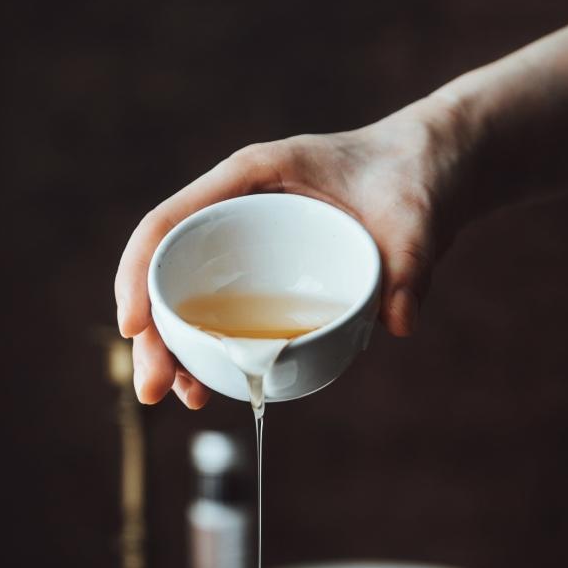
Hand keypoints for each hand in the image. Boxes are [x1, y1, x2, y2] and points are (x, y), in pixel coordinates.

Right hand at [114, 94, 473, 406]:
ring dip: (175, 349)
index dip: (139, 272)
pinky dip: (209, 348)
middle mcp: (239, 209)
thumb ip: (409, 263)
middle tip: (155, 389)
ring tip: (179, 396)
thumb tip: (398, 321)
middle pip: (169, 270)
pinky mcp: (268, 273)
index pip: (171, 221)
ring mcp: (250, 243)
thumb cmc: (413, 176)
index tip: (134, 325)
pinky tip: (209, 385)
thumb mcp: (415, 216)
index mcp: (251, 177)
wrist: (433, 170)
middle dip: (152, 333)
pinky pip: (224, 311)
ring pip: (190, 297)